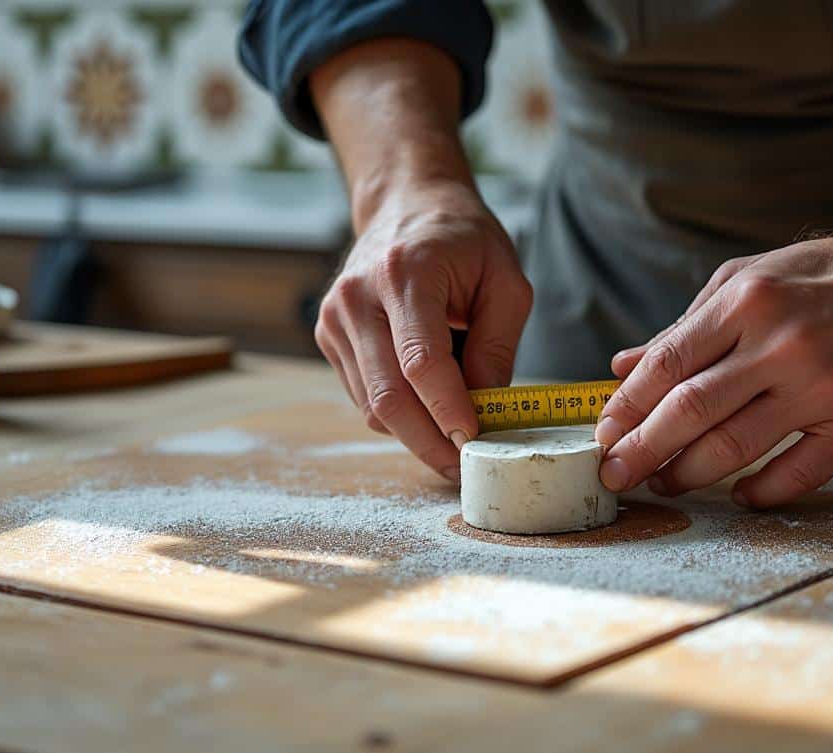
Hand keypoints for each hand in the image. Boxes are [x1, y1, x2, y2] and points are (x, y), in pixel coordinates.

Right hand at [315, 180, 531, 480]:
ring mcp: (334, 318)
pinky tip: (427, 406)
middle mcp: (357, 297)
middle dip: (429, 441)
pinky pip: (363, 396)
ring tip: (455, 437)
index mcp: (404, 273)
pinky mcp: (328, 335)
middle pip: (388, 395)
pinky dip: (398, 413)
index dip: (448, 410)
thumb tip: (487, 411)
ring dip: (415, 433)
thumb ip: (497, 345)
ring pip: (372, 406)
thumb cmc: (464, 241)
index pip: (421, 361)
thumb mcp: (505, 281)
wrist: (407, 204)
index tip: (475, 442)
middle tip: (465, 468)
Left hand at [595, 155, 832, 507]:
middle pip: (688, 411)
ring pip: (733, 447)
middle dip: (640, 451)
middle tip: (614, 476)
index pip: (665, 365)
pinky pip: (797, 474)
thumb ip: (688, 325)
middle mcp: (780, 342)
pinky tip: (739, 496)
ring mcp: (822, 386)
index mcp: (747, 300)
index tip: (602, 435)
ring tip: (665, 484)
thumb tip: (623, 366)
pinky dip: (760, 493)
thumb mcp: (755, 277)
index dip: (625, 408)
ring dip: (688, 474)